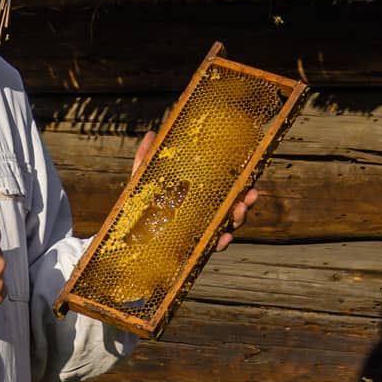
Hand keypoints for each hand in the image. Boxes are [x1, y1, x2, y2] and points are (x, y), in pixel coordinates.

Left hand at [131, 132, 258, 250]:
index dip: (241, 183)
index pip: (225, 189)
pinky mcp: (193, 248)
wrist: (129, 237)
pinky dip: (220, 242)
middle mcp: (203, 214)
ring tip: (240, 211)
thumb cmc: (138, 207)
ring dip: (238, 219)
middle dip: (246, 202)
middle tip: (251, 194)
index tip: (251, 176)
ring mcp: (200, 232)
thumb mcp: (142, 181)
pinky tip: (224, 237)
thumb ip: (146, 158)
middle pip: (232, 207)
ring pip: (227, 226)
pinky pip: (211, 247)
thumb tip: (151, 133)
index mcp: (198, 196)